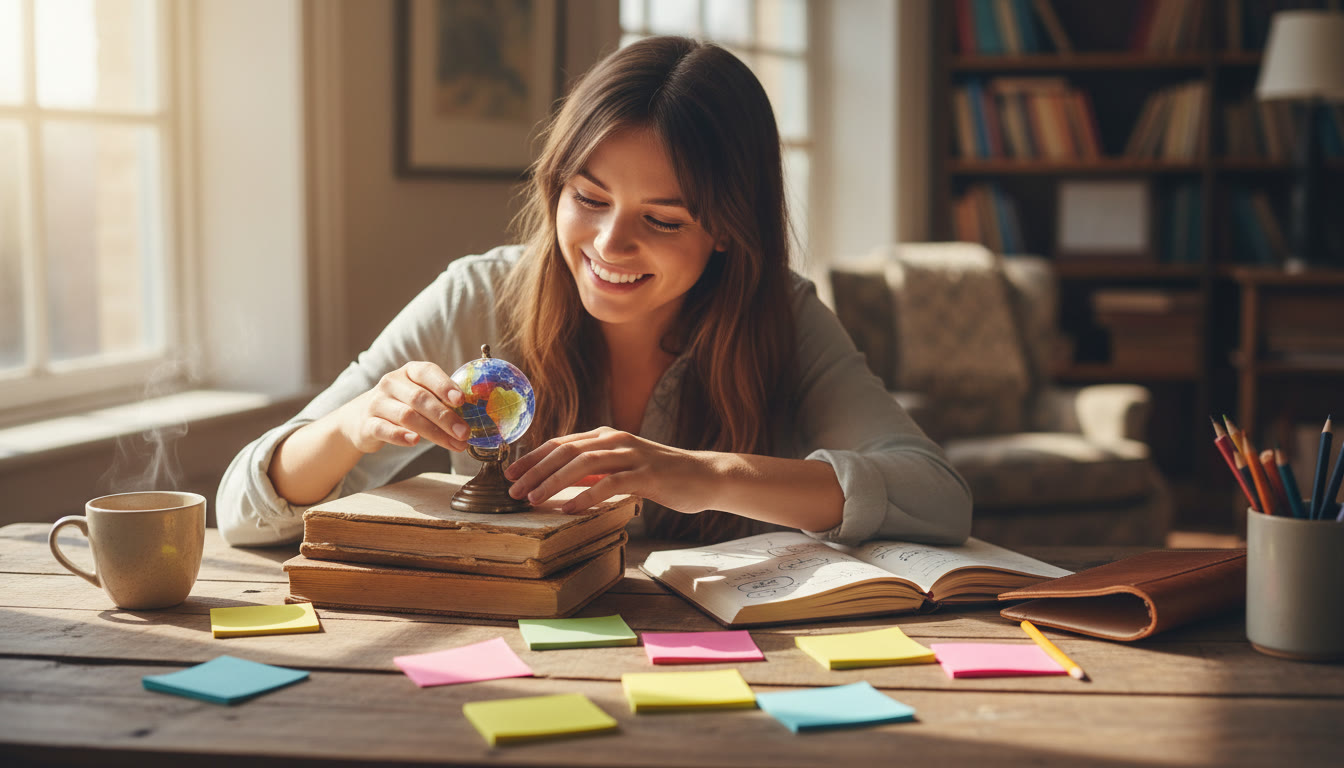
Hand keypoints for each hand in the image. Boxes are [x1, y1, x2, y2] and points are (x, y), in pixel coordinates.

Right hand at [338, 362, 472, 453]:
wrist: (361, 418)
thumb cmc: (402, 406)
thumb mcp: (420, 396)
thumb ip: (442, 401)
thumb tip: (473, 416)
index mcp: (410, 372)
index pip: (427, 372)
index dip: (445, 385)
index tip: (461, 400)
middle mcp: (392, 383)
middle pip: (420, 398)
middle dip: (445, 417)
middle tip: (464, 433)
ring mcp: (378, 402)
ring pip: (406, 415)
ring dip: (433, 432)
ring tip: (453, 444)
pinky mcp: (367, 424)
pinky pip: (384, 429)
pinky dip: (400, 436)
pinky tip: (415, 441)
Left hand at [504, 427, 718, 512]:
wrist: (704, 476)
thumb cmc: (660, 475)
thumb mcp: (620, 469)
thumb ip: (593, 472)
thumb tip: (558, 482)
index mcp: (605, 436)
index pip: (560, 443)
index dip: (532, 458)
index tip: (510, 474)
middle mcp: (615, 440)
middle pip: (566, 451)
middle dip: (536, 471)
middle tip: (513, 491)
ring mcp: (632, 455)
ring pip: (584, 464)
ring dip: (554, 482)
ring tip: (535, 499)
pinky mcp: (647, 474)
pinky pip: (611, 483)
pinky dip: (587, 495)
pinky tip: (570, 508)